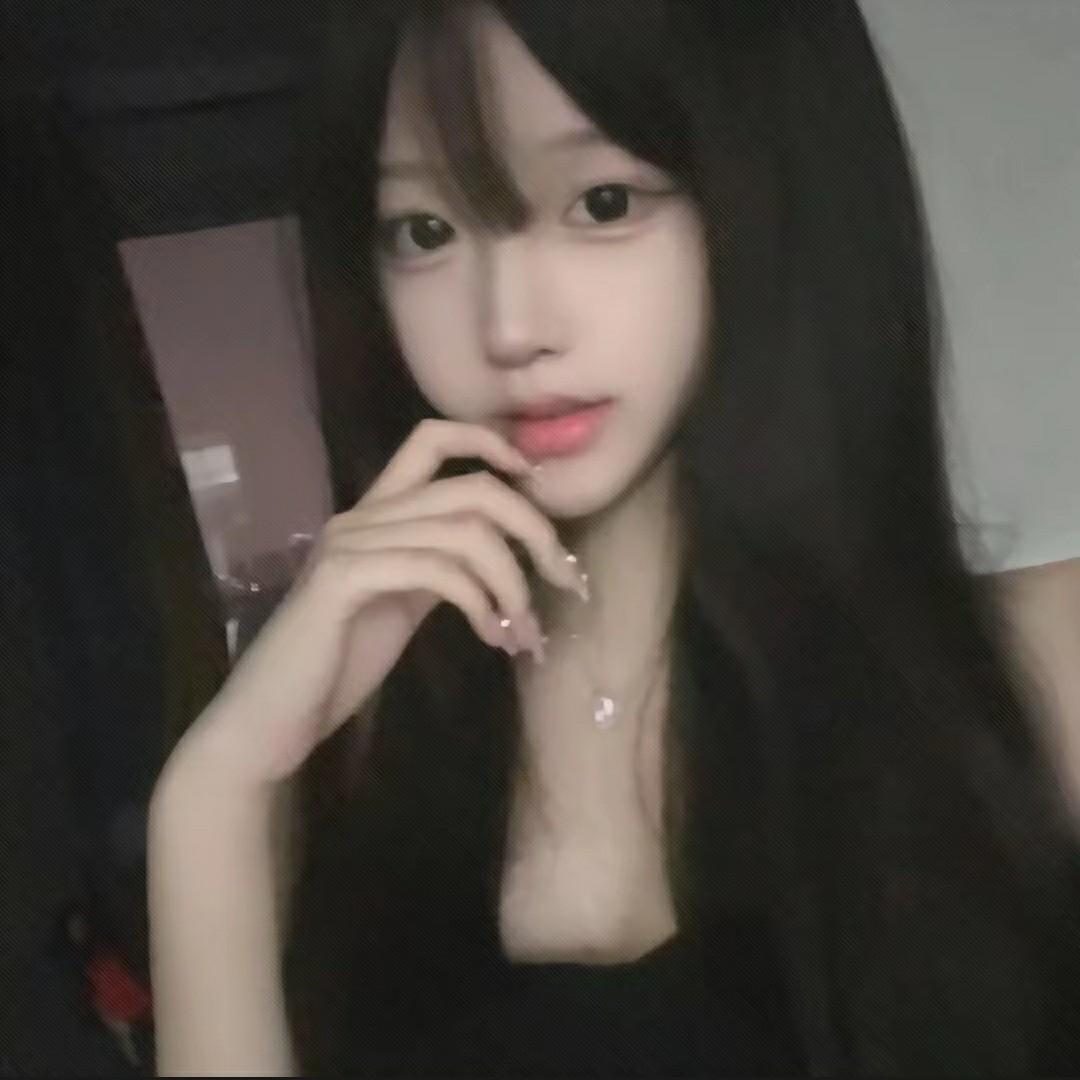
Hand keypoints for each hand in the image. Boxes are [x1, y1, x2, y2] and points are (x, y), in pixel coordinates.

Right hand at [170, 419, 588, 788]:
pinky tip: (492, 636)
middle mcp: (362, 516)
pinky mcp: (344, 580)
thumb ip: (439, 570)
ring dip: (513, 583)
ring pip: (464, 531)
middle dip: (534, 529)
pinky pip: (437, 569)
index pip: (431, 439)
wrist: (271, 718)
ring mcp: (350, 544)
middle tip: (565, 579)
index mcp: (376, 514)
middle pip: (471, 486)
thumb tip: (503, 560)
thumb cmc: (334, 666)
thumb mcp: (399, 605)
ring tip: (524, 631)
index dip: (490, 443)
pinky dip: (481, 602)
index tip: (536, 483)